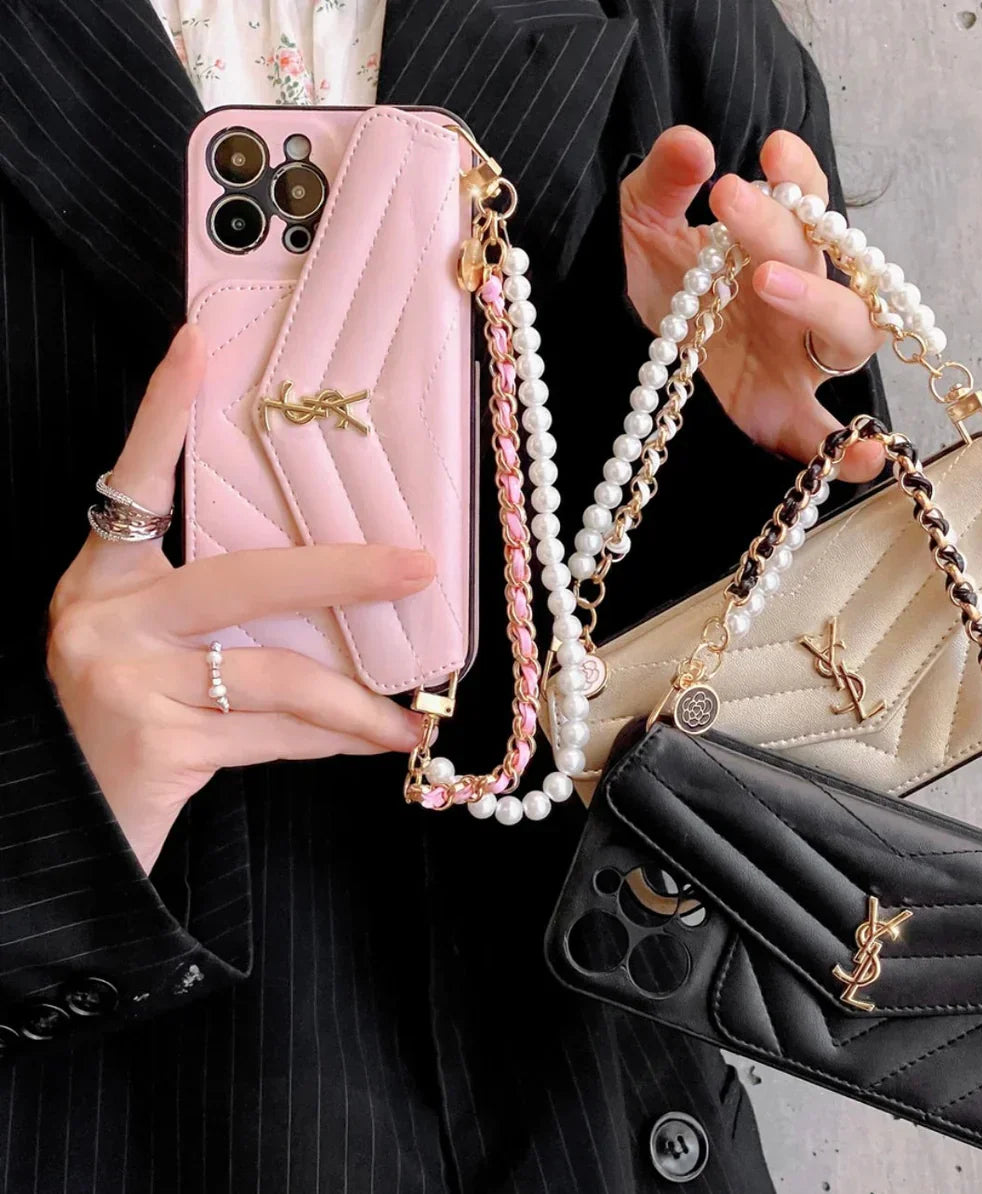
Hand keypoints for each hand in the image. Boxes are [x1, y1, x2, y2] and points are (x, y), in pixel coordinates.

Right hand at [47, 326, 435, 871]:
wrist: (62, 820)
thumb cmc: (118, 718)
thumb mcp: (146, 645)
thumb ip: (213, 613)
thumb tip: (330, 591)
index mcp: (103, 580)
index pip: (135, 481)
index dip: (162, 414)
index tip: (196, 344)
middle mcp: (106, 620)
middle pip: (244, 579)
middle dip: (344, 574)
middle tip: (419, 567)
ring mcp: (127, 681)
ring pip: (273, 674)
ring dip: (353, 701)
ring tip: (407, 718)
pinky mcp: (156, 743)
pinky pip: (270, 732)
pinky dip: (326, 739)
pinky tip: (369, 742)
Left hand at [621, 126, 885, 481]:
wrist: (610, 349)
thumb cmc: (642, 281)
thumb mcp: (639, 224)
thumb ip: (664, 182)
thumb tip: (693, 144)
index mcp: (774, 250)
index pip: (809, 206)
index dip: (801, 177)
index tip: (772, 150)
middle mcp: (797, 302)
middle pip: (824, 263)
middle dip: (783, 229)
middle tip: (729, 200)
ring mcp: (795, 360)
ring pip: (849, 335)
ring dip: (820, 304)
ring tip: (767, 280)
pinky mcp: (779, 416)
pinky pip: (826, 438)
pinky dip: (853, 452)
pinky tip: (870, 456)